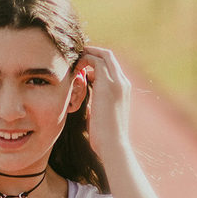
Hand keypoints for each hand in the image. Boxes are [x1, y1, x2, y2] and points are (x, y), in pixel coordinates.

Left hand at [78, 44, 131, 163]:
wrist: (113, 145)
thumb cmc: (105, 136)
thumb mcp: (102, 114)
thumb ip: (98, 102)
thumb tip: (89, 99)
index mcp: (123, 89)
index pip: (111, 66)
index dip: (97, 61)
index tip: (83, 65)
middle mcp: (123, 82)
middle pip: (108, 56)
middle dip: (91, 52)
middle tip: (76, 56)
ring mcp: (117, 82)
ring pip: (102, 55)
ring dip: (87, 55)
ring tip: (73, 61)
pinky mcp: (107, 84)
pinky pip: (95, 62)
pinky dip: (84, 61)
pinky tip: (74, 69)